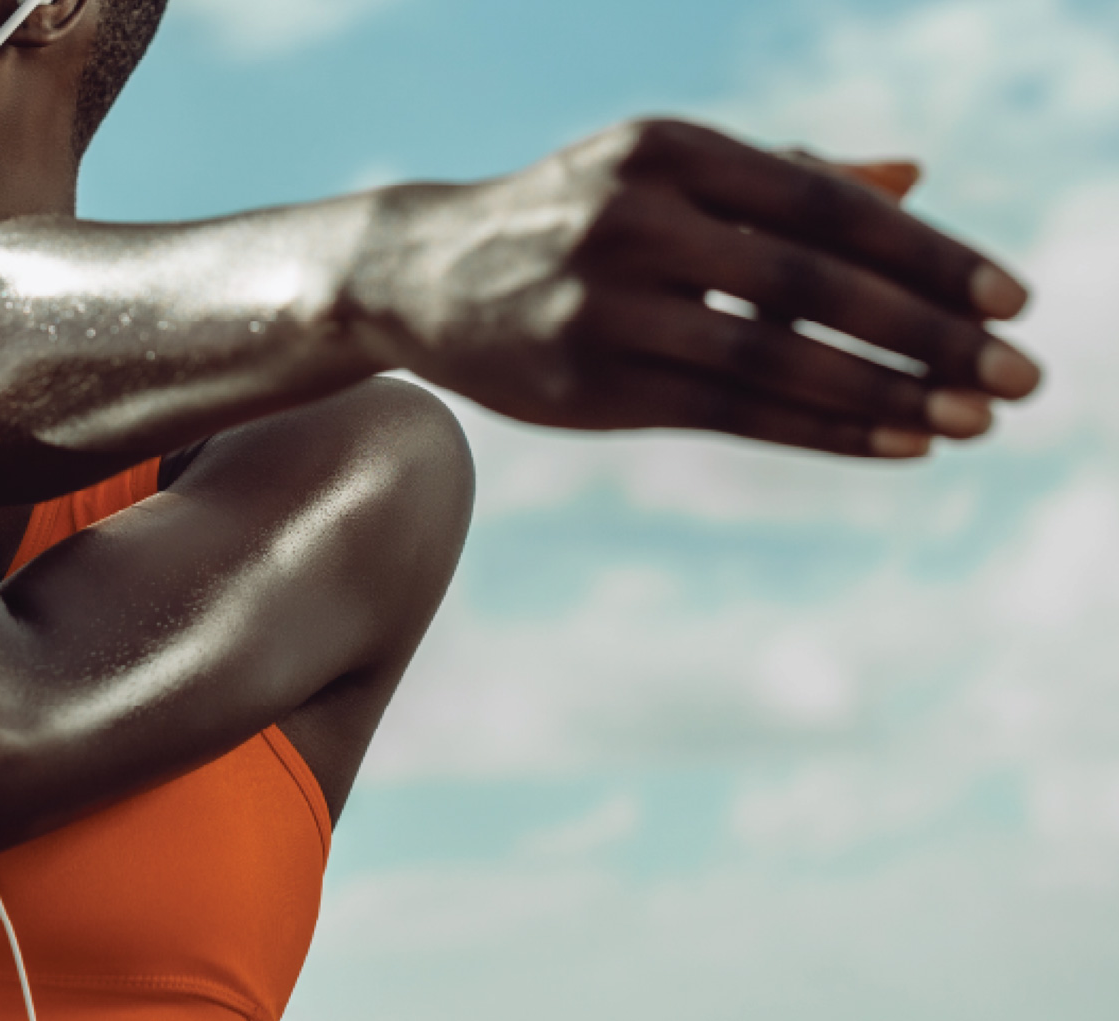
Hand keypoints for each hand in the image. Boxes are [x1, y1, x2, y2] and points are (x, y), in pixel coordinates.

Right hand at [351, 119, 1040, 457]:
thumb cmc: (569, 214)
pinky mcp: (590, 383)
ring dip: (888, 396)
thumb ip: (785, 174)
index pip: (828, 203)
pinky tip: (896, 442)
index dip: (929, 253)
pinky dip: (822, 430)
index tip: (1014, 298)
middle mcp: (636, 221)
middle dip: (930, 334)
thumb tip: (917, 176)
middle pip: (813, 284)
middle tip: (1023, 376)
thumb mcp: (666, 171)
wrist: (424, 274)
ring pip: (774, 361)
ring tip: (973, 421)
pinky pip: (730, 413)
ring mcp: (606, 307)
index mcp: (670, 150)